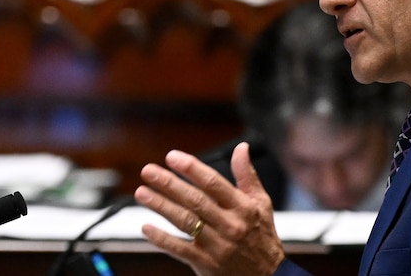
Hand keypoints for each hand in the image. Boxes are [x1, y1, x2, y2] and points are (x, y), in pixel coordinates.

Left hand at [134, 143, 285, 275]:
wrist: (267, 275)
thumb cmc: (261, 235)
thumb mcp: (261, 202)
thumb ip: (247, 174)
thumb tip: (241, 148)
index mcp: (243, 207)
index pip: (214, 182)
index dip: (191, 168)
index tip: (172, 157)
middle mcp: (230, 225)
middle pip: (195, 200)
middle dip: (169, 184)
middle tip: (148, 171)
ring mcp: (217, 245)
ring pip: (185, 222)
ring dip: (161, 206)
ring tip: (142, 192)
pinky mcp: (207, 263)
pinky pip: (180, 250)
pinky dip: (162, 239)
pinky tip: (146, 227)